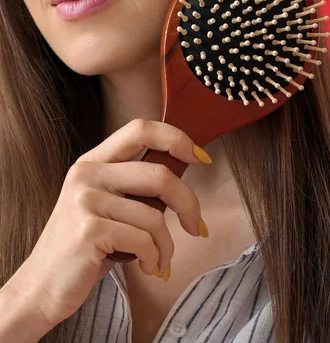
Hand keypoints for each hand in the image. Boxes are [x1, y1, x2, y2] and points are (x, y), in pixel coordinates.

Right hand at [3, 118, 210, 329]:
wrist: (43, 286)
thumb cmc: (88, 246)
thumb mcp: (108, 204)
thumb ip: (136, 185)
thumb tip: (186, 169)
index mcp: (94, 162)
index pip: (140, 130)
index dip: (176, 138)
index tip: (201, 158)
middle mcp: (87, 174)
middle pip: (160, 175)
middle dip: (189, 204)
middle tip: (197, 227)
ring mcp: (86, 201)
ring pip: (155, 217)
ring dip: (167, 246)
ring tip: (159, 259)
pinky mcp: (89, 230)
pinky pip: (144, 241)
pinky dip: (154, 259)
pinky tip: (147, 267)